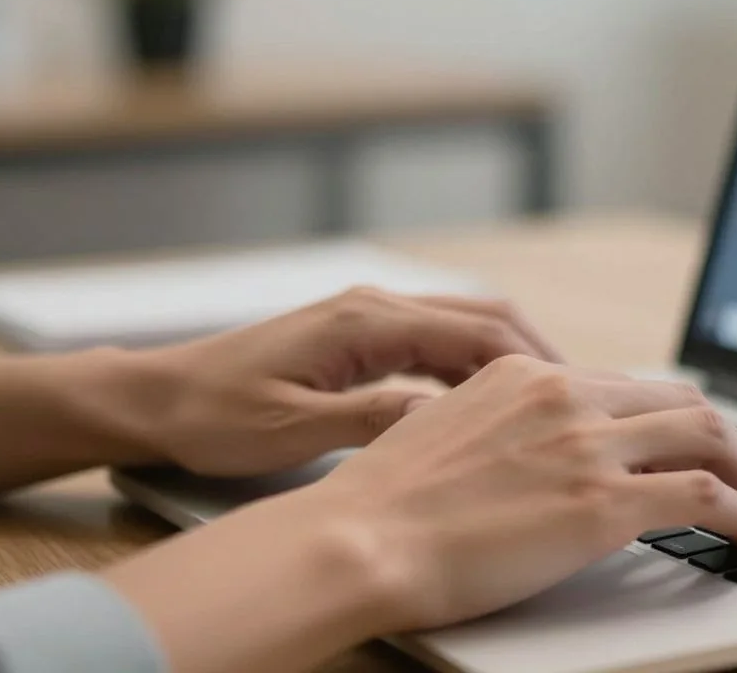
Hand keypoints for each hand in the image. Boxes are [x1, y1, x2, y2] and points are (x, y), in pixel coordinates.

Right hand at [102, 355, 736, 672]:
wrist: (359, 539)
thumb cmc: (384, 503)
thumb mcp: (445, 433)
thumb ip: (503, 427)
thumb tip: (539, 450)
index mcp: (526, 375)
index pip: (630, 384)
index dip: (675, 418)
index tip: (693, 446)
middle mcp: (565, 396)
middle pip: (682, 401)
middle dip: (729, 438)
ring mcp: (587, 446)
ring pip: (708, 437)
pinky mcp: (602, 503)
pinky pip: (705, 496)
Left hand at [129, 288, 562, 475]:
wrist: (157, 399)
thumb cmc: (213, 415)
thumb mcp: (292, 430)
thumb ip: (370, 419)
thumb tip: (440, 418)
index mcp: (364, 320)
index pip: (473, 333)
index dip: (528, 367)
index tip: (568, 398)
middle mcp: (373, 306)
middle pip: (482, 315)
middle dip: (535, 353)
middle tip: (579, 395)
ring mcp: (366, 317)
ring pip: (463, 325)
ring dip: (509, 358)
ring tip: (548, 402)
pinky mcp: (357, 336)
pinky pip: (435, 342)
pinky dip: (473, 366)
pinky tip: (488, 403)